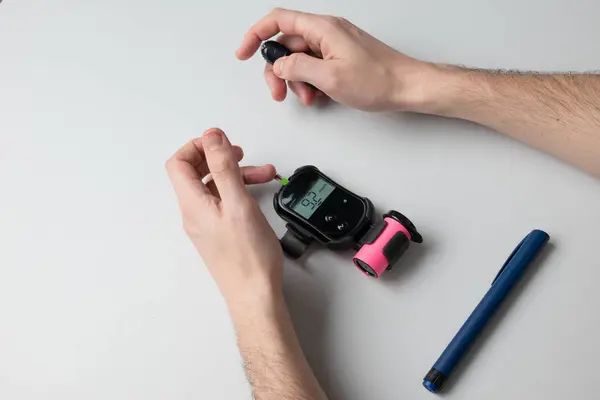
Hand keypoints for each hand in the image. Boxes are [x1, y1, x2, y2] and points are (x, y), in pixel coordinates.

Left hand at [166, 128, 283, 307]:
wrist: (255, 295)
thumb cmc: (249, 257)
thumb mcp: (238, 204)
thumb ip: (224, 168)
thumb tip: (211, 137)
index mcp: (193, 205)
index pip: (178, 163)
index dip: (197, 147)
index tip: (221, 142)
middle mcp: (194, 213)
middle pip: (196, 173)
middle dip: (220, 158)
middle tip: (241, 154)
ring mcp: (206, 224)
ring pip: (215, 187)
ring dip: (237, 174)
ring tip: (265, 174)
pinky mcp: (219, 232)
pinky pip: (223, 202)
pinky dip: (240, 191)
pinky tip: (259, 192)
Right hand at [236, 8, 436, 110]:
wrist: (407, 87)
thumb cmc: (379, 80)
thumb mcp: (329, 78)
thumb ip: (297, 68)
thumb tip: (278, 65)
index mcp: (322, 28)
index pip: (278, 20)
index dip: (256, 35)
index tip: (243, 53)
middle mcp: (326, 32)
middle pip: (287, 44)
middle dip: (278, 70)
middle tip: (279, 92)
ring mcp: (334, 44)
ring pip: (300, 58)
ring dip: (296, 80)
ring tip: (308, 97)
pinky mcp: (340, 57)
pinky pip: (315, 65)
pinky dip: (310, 81)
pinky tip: (318, 95)